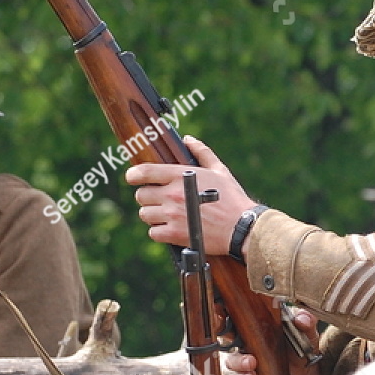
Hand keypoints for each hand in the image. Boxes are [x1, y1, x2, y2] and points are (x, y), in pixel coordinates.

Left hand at [126, 137, 253, 251]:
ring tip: (166, 214)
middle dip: (148, 196)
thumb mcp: (219, 170)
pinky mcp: (174, 234)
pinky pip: (153, 232)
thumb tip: (188, 139)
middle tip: (160, 199)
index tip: (132, 177)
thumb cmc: (232, 198)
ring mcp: (172, 215)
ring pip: (145, 214)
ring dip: (153, 214)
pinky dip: (159, 231)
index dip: (133, 175)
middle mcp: (173, 195)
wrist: (242, 227)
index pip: (144, 172)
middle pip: (141, 195)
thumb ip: (202, 152)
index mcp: (181, 176)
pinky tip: (171, 228)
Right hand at [223, 307, 318, 374]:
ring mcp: (248, 357)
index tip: (221, 306)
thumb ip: (306, 322)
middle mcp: (250, 338)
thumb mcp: (307, 331)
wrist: (308, 373)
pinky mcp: (251, 374)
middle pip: (225, 330)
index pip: (237, 311)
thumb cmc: (303, 346)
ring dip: (238, 360)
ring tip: (251, 362)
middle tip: (221, 327)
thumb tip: (301, 319)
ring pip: (232, 357)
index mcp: (260, 322)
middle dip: (219, 326)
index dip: (224, 307)